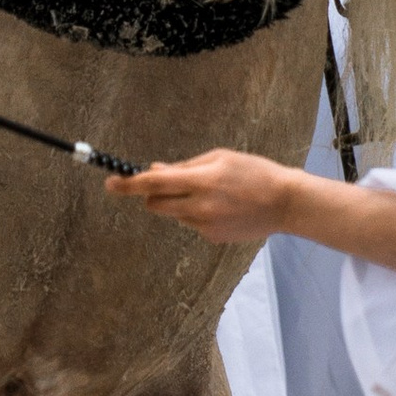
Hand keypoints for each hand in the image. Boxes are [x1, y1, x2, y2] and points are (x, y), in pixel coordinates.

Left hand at [105, 148, 293, 244]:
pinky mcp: (213, 237)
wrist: (284, 203)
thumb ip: (185, 166)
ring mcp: (205, 225)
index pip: (154, 183)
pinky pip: (193, 224)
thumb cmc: (253, 172)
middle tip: (164, 185)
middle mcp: (199, 206)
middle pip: (156, 205)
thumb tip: (154, 170)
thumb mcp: (220, 158)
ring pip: (175, 215)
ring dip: (180, 204)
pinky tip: (223, 208)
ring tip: (213, 194)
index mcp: (201, 180)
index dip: (128, 184)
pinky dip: (199, 215)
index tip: (110, 183)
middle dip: (153, 195)